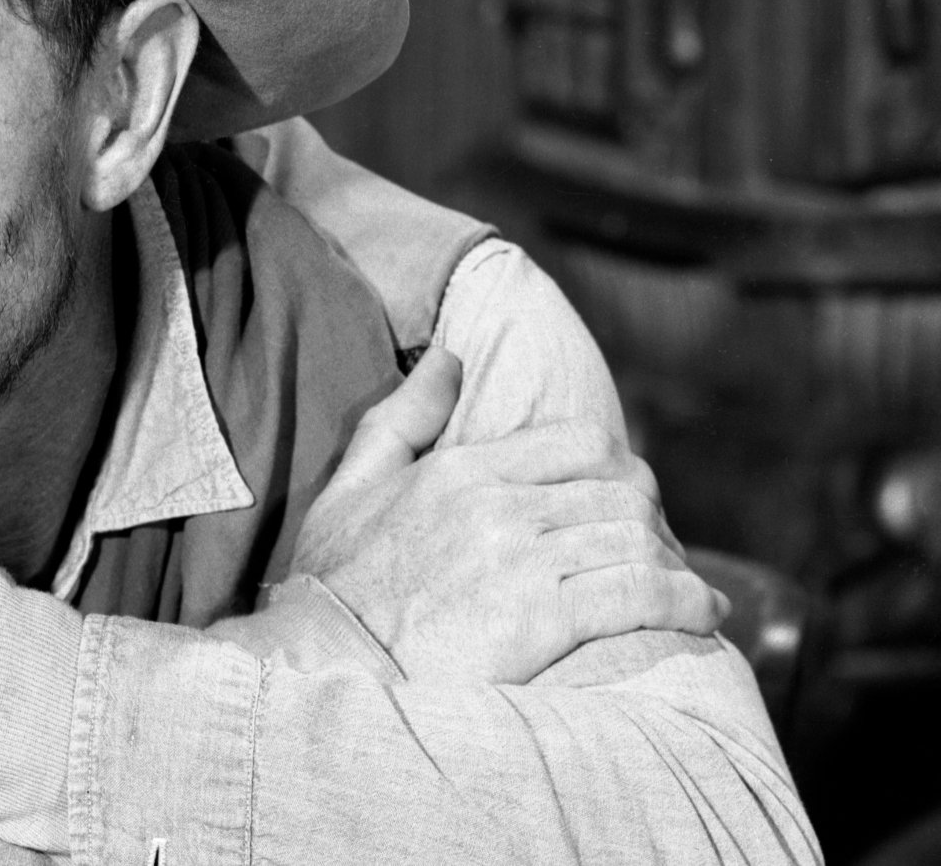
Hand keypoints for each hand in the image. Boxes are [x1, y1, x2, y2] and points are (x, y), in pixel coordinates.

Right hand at [290, 349, 726, 683]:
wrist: (319, 665)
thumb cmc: (332, 586)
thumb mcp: (351, 485)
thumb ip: (402, 417)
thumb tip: (448, 358)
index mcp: (463, 470)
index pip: (583, 443)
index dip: (621, 471)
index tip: (627, 503)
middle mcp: (500, 506)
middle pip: (623, 492)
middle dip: (655, 522)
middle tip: (661, 554)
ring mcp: (523, 562)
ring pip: (638, 540)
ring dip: (676, 566)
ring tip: (690, 592)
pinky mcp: (542, 620)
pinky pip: (641, 595)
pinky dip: (687, 602)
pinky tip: (704, 614)